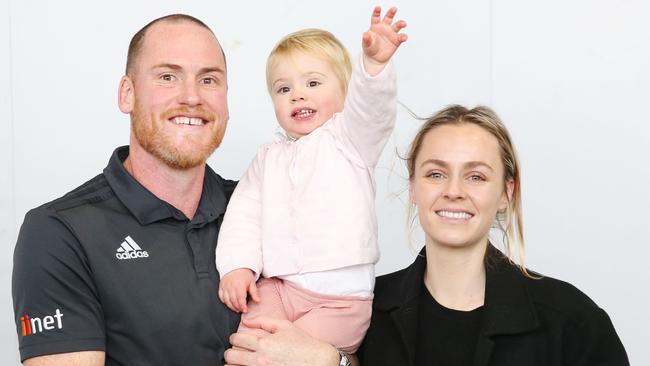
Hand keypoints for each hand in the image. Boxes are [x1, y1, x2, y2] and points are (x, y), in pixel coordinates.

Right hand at [218, 268, 259, 312]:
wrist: (236, 266)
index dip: (243, 306)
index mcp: (239, 285)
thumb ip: (254, 292)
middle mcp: (231, 286)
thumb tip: (258, 301)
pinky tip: (229, 303)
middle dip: (238, 307)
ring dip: (231, 306)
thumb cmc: (244, 274)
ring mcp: (225, 286)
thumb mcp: (252, 282)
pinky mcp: (221, 287)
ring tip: (237, 308)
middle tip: (242, 309)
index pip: (240, 299)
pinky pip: (221, 297)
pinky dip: (225, 301)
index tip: (245, 310)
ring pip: (227, 300)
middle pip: (233, 301)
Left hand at [225, 317, 339, 365]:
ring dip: (234, 364)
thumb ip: (264, 322)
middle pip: (231, 355)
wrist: (317, 361)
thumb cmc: (302, 344)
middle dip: (231, 352)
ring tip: (241, 361)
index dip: (235, 338)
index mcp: (264, 343)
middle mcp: (261, 359)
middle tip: (237, 351)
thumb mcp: (285, 326)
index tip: (239, 340)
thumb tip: (247, 321)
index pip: (236, 339)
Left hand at [362, 6, 407, 74]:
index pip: (376, 17)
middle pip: (388, 17)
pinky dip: (403, 37)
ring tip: (403, 23)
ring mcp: (391, 33)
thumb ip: (366, 39)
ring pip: (397, 25)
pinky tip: (404, 37)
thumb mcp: (366, 44)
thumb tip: (365, 34)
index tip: (378, 8)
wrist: (376, 58)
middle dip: (391, 13)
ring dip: (401, 23)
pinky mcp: (397, 40)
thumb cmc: (370, 48)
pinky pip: (401, 37)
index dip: (377, 12)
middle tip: (394, 9)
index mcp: (375, 26)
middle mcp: (384, 27)